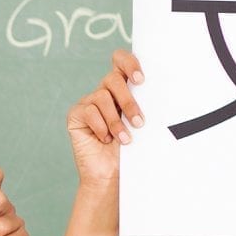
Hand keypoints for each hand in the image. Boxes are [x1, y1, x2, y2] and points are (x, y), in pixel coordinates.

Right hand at [66, 50, 142, 194]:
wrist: (111, 175)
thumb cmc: (130, 150)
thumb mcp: (142, 124)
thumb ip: (145, 105)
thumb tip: (160, 92)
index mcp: (122, 88)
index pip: (120, 60)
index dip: (129, 63)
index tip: (141, 80)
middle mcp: (103, 92)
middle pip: (112, 79)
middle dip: (128, 101)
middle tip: (140, 122)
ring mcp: (88, 103)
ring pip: (101, 97)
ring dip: (116, 121)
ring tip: (125, 139)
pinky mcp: (76, 116)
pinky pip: (88, 112)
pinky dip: (101, 127)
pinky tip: (105, 140)